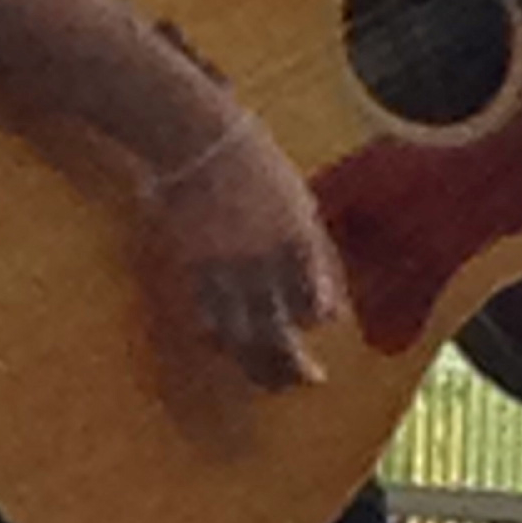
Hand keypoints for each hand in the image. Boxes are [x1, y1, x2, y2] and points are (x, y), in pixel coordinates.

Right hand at [141, 113, 346, 388]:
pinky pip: (208, 317)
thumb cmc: (255, 163)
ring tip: (269, 382)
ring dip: (258, 365)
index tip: (318, 329)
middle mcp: (266, 261)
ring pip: (244, 336)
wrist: (201, 139)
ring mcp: (227, 268)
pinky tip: (224, 346)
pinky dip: (218, 337)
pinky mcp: (193, 268)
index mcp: (299, 240)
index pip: (315, 302)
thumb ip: (313, 252)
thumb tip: (328, 306)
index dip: (318, 320)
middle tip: (306, 383)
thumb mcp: (298, 200)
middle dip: (294, 366)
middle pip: (282, 331)